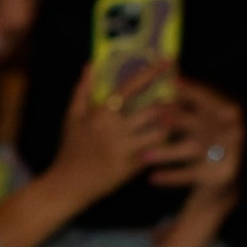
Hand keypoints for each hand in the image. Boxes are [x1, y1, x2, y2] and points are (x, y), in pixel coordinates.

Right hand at [48, 56, 183, 208]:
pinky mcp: (129, 168)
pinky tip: (167, 142)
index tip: (168, 61)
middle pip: (152, 110)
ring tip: (176, 120)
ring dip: (169, 125)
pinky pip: (154, 153)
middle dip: (169, 103)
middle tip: (180, 97)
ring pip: (158, 132)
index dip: (151, 72)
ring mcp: (123, 149)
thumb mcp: (72, 117)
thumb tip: (90, 64)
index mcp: (101, 113)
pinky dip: (163, 146)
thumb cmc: (70, 149)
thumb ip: (82, 90)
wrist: (66, 185)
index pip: (131, 87)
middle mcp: (115, 129)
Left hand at [143, 75, 244, 204]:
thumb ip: (191, 103)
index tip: (172, 83)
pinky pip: (190, 175)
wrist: (221, 182)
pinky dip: (172, 177)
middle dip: (178, 119)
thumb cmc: (207, 144)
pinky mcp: (218, 176)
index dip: (193, 91)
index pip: (210, 99)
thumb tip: (170, 76)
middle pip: (200, 122)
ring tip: (144, 156)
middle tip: (156, 116)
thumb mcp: (202, 122)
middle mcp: (232, 131)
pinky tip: (152, 178)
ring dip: (168, 152)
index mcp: (230, 112)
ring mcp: (227, 154)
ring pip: (192, 150)